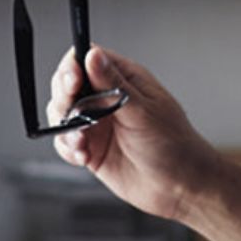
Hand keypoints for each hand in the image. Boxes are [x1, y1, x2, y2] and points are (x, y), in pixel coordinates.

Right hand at [47, 44, 215, 222]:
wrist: (179, 186)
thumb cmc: (174, 144)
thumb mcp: (143, 111)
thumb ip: (113, 85)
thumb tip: (92, 55)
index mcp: (124, 79)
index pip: (87, 58)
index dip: (73, 66)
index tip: (72, 82)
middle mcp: (106, 98)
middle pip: (67, 84)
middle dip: (63, 97)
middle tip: (72, 113)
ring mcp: (97, 123)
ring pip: (62, 113)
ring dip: (66, 126)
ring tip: (82, 141)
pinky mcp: (91, 148)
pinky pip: (65, 142)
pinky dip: (68, 148)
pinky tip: (83, 156)